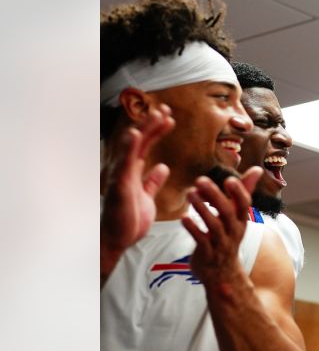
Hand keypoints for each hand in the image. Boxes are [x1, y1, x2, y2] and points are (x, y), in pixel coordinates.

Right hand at [101, 104, 173, 277]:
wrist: (117, 240)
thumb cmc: (129, 220)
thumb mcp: (147, 197)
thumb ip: (152, 182)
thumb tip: (162, 167)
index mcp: (133, 171)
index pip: (145, 145)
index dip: (156, 130)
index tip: (169, 118)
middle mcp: (125, 170)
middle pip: (139, 142)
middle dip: (152, 125)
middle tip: (167, 110)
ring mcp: (120, 176)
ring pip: (132, 147)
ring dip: (144, 130)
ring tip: (156, 115)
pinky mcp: (119, 185)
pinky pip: (124, 163)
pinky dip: (129, 148)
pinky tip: (134, 134)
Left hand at [182, 167, 263, 286]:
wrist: (223, 273)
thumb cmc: (228, 237)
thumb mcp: (237, 216)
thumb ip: (243, 191)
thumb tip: (257, 169)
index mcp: (241, 220)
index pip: (244, 204)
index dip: (238, 192)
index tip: (229, 179)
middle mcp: (234, 231)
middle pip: (227, 212)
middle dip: (215, 195)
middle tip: (200, 180)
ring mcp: (221, 243)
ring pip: (214, 225)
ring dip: (201, 208)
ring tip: (190, 193)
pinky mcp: (207, 253)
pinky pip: (201, 240)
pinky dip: (193, 228)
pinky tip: (184, 218)